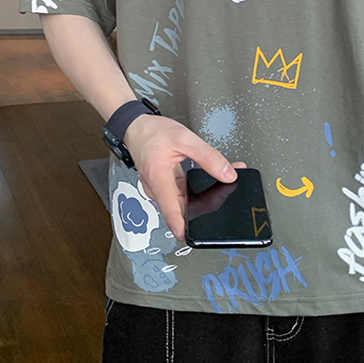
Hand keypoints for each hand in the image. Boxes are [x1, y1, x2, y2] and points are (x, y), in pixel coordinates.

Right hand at [123, 114, 243, 240]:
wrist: (136, 128)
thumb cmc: (152, 132)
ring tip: (222, 187)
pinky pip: (183, 193)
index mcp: (157, 177)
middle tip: (222, 200)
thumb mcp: (184, 138)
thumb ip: (208, 156)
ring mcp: (160, 189)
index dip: (178, 223)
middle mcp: (157, 188)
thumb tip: (227, 174)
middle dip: (202, 208)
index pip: (169, 206)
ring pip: (183, 201)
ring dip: (202, 197)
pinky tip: (212, 181)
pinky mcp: (166, 186)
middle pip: (180, 207)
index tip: (188, 235)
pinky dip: (197, 189)